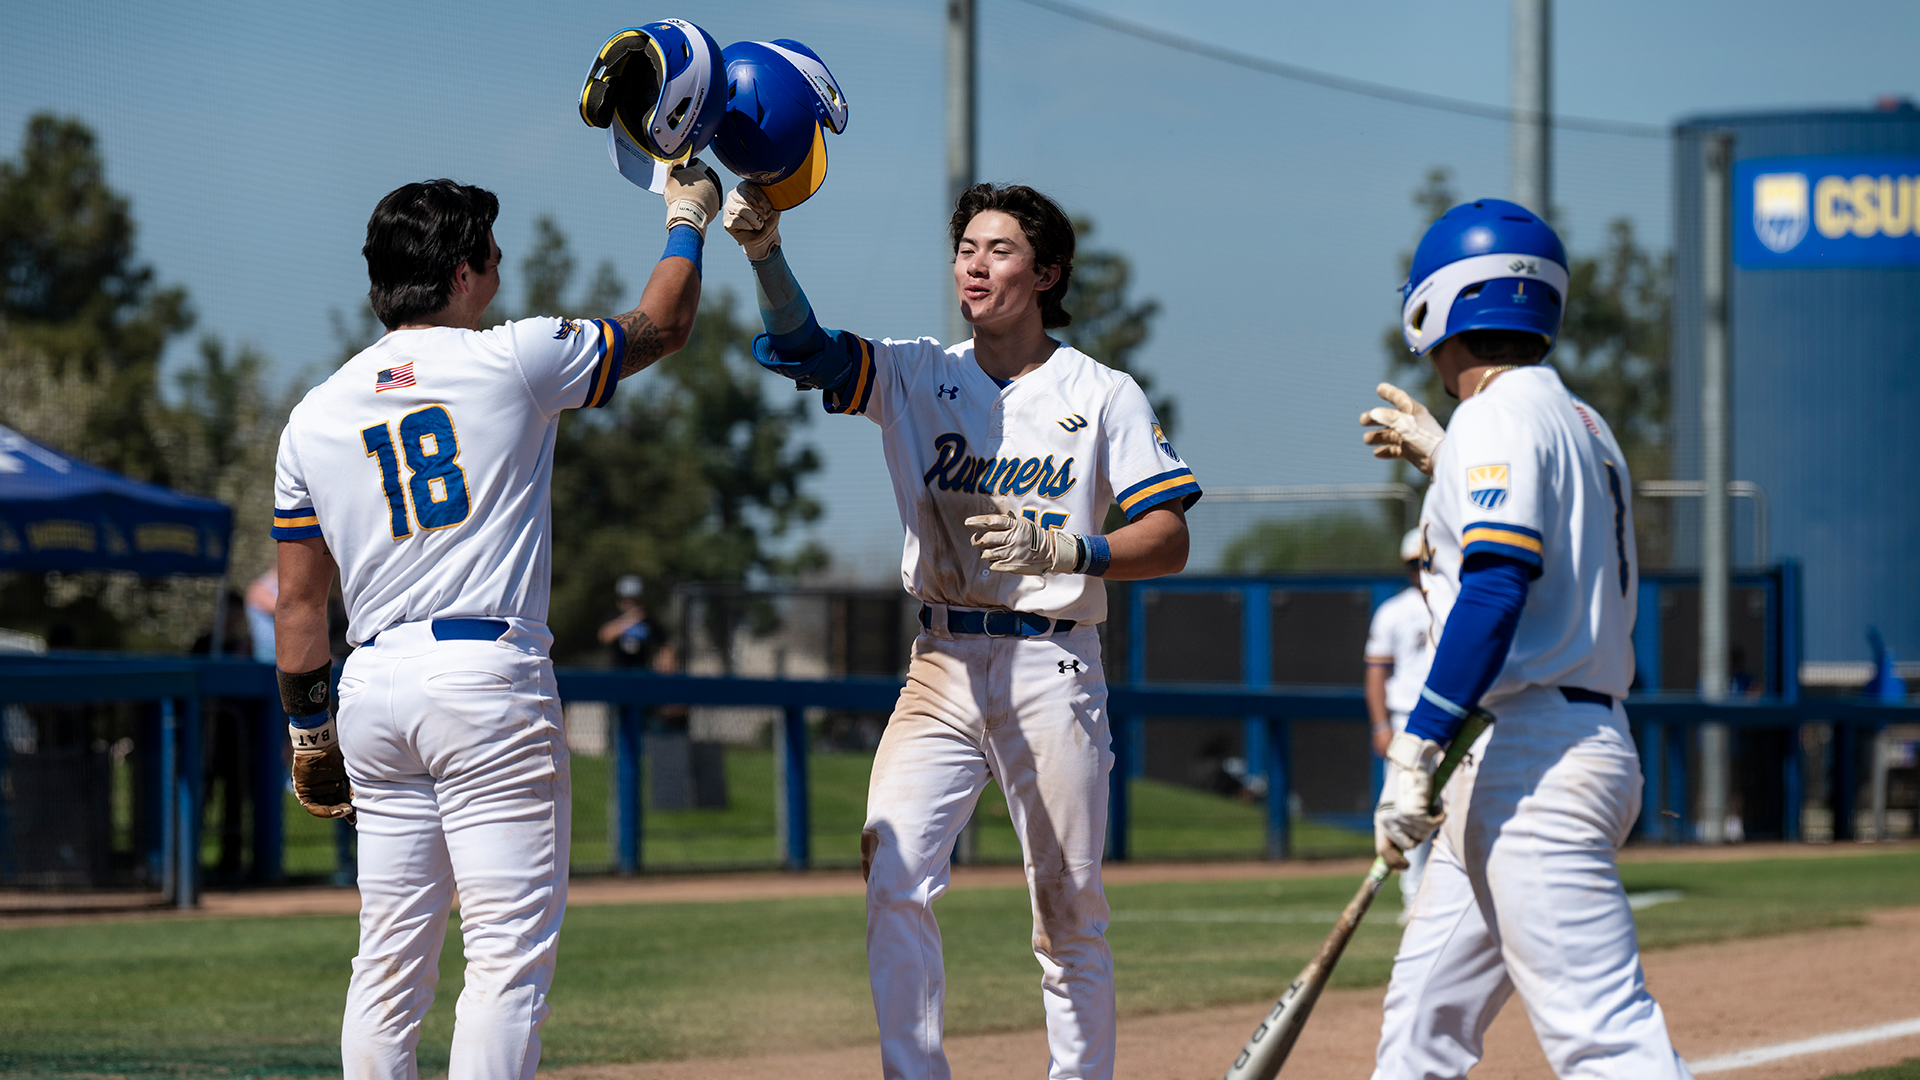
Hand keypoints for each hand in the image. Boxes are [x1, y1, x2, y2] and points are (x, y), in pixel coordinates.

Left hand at [290, 718, 355, 823]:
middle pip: (332, 805)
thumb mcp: (349, 772)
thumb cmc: (337, 753)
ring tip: (344, 811)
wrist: (321, 743)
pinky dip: (322, 812)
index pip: (341, 800)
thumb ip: (354, 786)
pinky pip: (311, 805)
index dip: (348, 810)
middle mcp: (323, 787)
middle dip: (341, 812)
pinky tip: (334, 811)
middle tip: (350, 813)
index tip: (354, 818)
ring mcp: (313, 789)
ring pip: (322, 807)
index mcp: (335, 782)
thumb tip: (360, 801)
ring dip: (333, 812)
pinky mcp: (302, 789)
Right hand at [663, 158, 721, 236]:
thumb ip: (674, 166)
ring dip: (700, 190)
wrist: (688, 214)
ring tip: (689, 197)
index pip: (697, 163)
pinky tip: (695, 204)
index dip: (689, 166)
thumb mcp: (672, 177)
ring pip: (707, 188)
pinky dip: (704, 201)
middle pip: (703, 176)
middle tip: (686, 185)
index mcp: (700, 170)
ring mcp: (715, 192)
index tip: (684, 171)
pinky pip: (710, 199)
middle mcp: (711, 179)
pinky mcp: (716, 204)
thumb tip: (679, 163)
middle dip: (695, 179)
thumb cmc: (679, 195)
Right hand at [722, 183, 781, 260]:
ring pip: (742, 210)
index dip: (762, 199)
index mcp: (744, 187)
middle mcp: (733, 195)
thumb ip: (773, 194)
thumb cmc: (768, 218)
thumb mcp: (773, 204)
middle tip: (765, 217)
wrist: (765, 236)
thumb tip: (777, 189)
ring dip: (756, 220)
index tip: (769, 209)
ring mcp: (728, 208)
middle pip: (746, 199)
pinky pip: (736, 221)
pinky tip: (750, 227)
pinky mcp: (726, 221)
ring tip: (759, 224)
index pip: (750, 187)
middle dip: (760, 210)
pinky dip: (748, 226)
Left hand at [966, 514, 1079, 574]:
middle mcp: (1012, 539)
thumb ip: (1010, 522)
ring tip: (989, 552)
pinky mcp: (1012, 566)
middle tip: (975, 541)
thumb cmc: (1036, 537)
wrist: (1052, 553)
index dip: (978, 521)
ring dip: (985, 553)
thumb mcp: (1025, 524)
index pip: (992, 522)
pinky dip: (993, 563)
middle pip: (986, 539)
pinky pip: (994, 565)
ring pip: (987, 554)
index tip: (967, 522)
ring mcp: (1012, 553)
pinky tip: (998, 561)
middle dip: (977, 540)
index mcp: (1015, 526)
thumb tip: (993, 521)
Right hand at [1360, 383, 1445, 474]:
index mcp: (1414, 412)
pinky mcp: (1411, 451)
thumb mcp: (1406, 425)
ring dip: (1378, 436)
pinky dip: (1386, 451)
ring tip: (1366, 440)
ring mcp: (1411, 438)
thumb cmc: (1426, 439)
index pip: (1400, 398)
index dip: (1390, 393)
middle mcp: (1412, 423)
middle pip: (1390, 418)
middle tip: (1362, 421)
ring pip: (1390, 435)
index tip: (1380, 388)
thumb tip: (1374, 412)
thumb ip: (1389, 417)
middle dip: (1375, 418)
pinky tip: (1376, 453)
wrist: (1440, 460)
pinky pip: (1395, 450)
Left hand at [1375, 731, 1443, 855]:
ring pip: (1424, 834)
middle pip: (1410, 844)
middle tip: (1425, 815)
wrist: (1412, 758)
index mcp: (1380, 818)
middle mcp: (1386, 820)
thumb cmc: (1409, 779)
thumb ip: (1401, 823)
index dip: (1394, 863)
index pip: (1383, 851)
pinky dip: (1438, 814)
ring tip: (1427, 801)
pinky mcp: (1412, 814)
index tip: (1405, 867)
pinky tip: (1434, 800)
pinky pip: (1433, 824)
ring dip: (1431, 821)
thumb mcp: (1399, 803)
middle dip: (1421, 833)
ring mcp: (1398, 818)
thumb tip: (1408, 848)